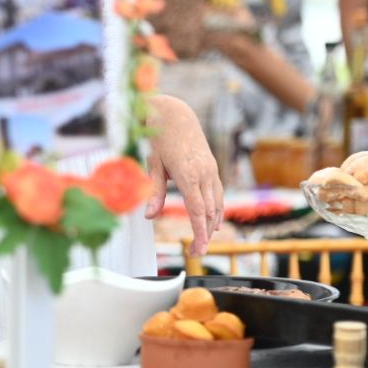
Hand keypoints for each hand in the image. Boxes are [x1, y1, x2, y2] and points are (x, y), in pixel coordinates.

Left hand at [145, 94, 223, 255]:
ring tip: (204, 242)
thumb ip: (154, 193)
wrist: (176, 114)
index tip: (198, 249)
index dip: (199, 232)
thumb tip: (149, 217)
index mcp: (188, 175)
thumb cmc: (161, 138)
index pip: (197, 210)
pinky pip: (218, 193)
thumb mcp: (153, 166)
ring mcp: (210, 170)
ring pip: (217, 203)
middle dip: (205, 234)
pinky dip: (216, 209)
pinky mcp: (212, 167)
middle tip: (198, 254)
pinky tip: (213, 222)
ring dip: (212, 224)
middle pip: (209, 211)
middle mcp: (204, 173)